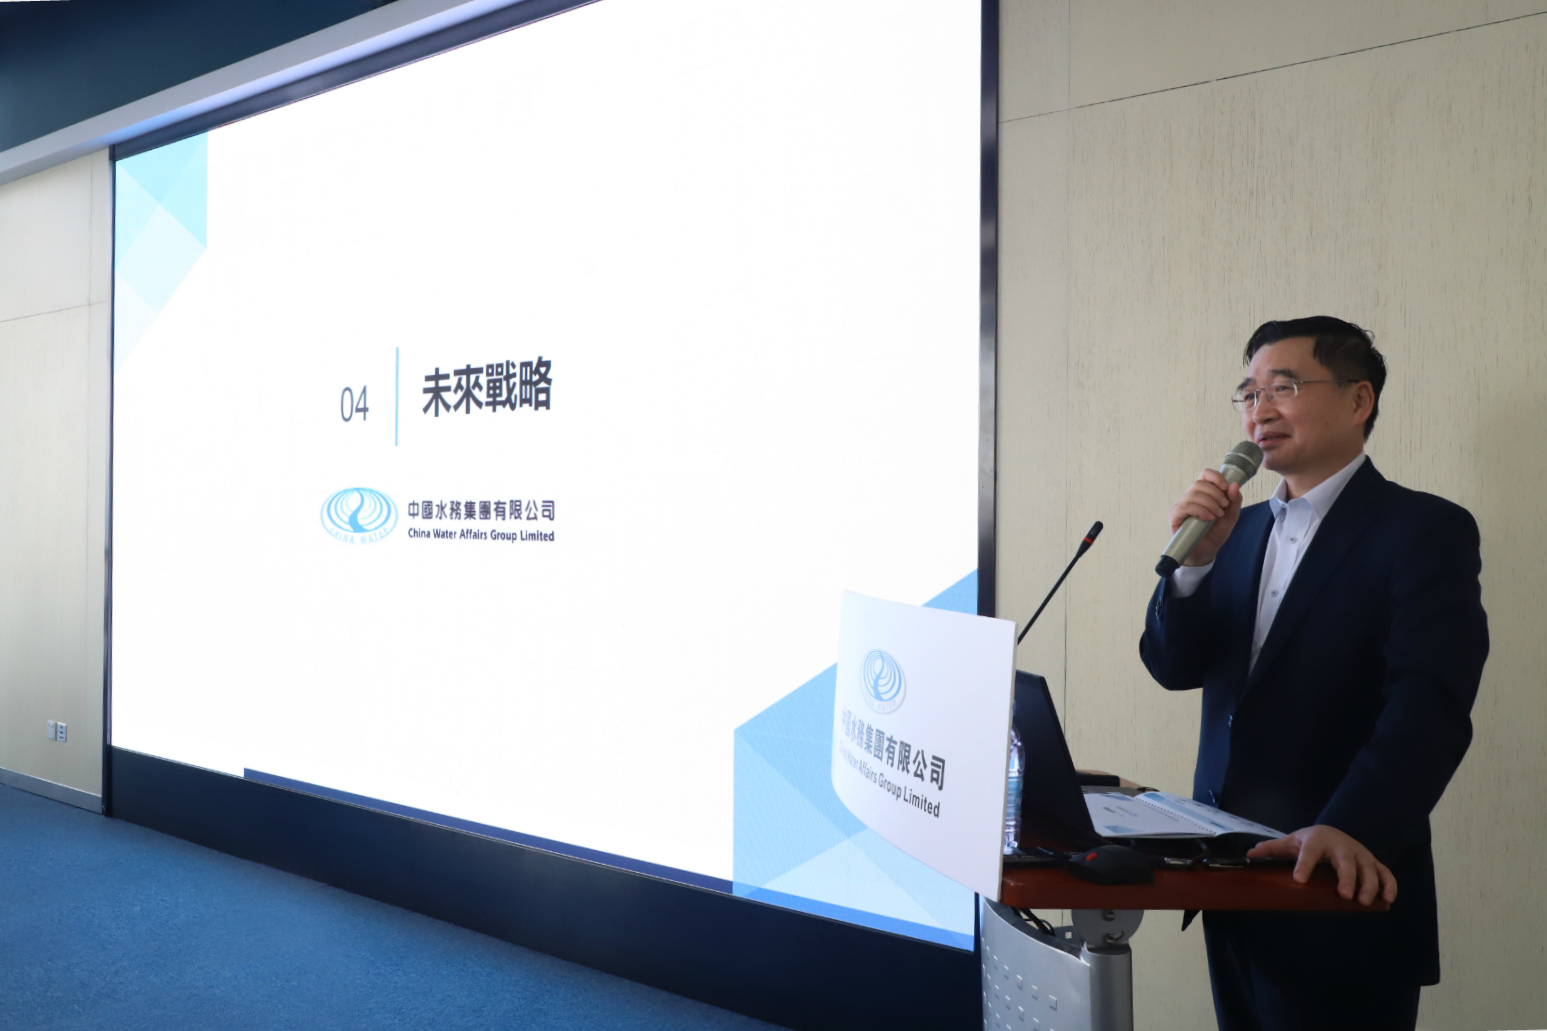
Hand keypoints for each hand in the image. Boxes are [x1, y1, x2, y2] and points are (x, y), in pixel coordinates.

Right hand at [1167, 469, 1241, 565]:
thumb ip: (1234, 501)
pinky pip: (1185, 506)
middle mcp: (1189, 497)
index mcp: (1202, 493)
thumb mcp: (1230, 516)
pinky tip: (1208, 518)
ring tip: (1217, 515)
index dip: (1215, 477)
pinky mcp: (1175, 516)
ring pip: (1193, 494)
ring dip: (1210, 503)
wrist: (1206, 552)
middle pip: (1199, 483)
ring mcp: (1180, 506)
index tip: (1226, 487)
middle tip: (1224, 507)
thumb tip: (1234, 485)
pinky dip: (1200, 510)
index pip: (1205, 475)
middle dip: (1216, 494)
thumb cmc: (1215, 533)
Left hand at [1247, 825, 1397, 905]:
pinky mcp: (1373, 863)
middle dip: (1347, 877)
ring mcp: (1360, 854)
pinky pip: (1385, 873)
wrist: (1333, 832)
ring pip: (1368, 868)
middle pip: (1345, 861)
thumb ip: (1272, 849)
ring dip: (1368, 884)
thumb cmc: (1310, 841)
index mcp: (1317, 840)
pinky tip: (1387, 899)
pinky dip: (1389, 884)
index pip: (1309, 851)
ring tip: (1363, 902)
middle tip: (1345, 895)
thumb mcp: (1291, 842)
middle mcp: (1341, 846)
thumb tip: (1249, 855)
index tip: (1298, 880)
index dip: (1304, 865)